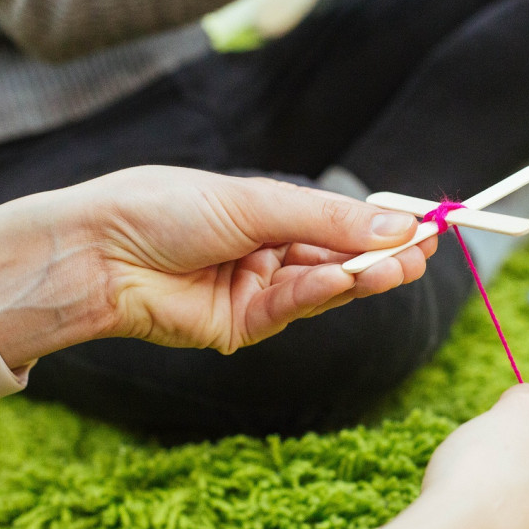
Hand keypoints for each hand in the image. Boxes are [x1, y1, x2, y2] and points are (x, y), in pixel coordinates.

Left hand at [0, 166, 433, 369]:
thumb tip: (399, 222)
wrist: (100, 250)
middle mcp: (271, 254)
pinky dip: (321, 292)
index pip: (342, 223)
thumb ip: (329, 218)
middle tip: (425, 251)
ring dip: (362, 276)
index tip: (428, 224)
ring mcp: (259, 292)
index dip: (384, 226)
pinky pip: (293, 307)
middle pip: (341, 258)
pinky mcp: (244, 327)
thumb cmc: (168, 208)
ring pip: (325, 287)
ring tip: (400, 265)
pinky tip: (346, 278)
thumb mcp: (258, 202)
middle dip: (382, 256)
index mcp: (272, 215)